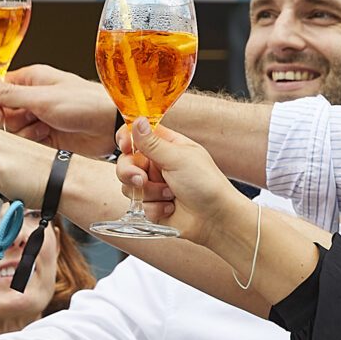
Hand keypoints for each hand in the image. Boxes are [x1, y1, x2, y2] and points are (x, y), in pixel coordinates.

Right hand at [0, 65, 117, 155]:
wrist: (112, 125)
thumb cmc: (87, 102)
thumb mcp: (43, 97)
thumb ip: (9, 93)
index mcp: (30, 81)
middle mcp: (32, 98)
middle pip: (1, 113)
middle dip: (8, 122)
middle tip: (22, 122)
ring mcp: (39, 118)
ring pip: (12, 130)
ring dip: (22, 133)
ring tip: (42, 128)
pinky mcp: (46, 137)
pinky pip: (26, 143)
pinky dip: (32, 143)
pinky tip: (46, 139)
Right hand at [115, 119, 243, 245]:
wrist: (215, 219)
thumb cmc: (205, 183)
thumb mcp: (178, 158)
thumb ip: (152, 143)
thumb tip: (137, 120)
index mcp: (166, 146)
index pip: (138, 134)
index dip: (127, 138)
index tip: (125, 145)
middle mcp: (157, 164)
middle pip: (126, 161)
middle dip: (130, 172)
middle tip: (141, 180)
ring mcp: (153, 185)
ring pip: (128, 186)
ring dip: (149, 192)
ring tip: (169, 195)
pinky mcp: (152, 205)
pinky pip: (138, 206)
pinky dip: (155, 208)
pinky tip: (171, 208)